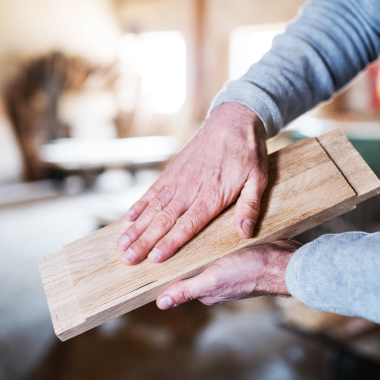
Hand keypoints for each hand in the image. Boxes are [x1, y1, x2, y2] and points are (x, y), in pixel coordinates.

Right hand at [117, 102, 267, 264]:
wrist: (233, 120)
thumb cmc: (248, 152)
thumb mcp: (258, 179)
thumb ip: (249, 207)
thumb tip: (245, 233)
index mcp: (211, 196)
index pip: (187, 225)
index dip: (170, 242)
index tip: (154, 258)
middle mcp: (190, 190)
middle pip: (163, 221)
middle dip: (144, 241)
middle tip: (127, 259)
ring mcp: (178, 179)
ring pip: (153, 208)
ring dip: (136, 227)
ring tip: (121, 245)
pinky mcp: (173, 170)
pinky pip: (153, 190)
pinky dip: (139, 204)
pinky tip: (128, 218)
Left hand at [155, 240, 300, 308]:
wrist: (285, 261)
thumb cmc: (251, 272)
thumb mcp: (214, 280)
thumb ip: (187, 290)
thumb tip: (161, 303)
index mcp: (205, 290)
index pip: (177, 280)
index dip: (164, 269)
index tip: (151, 254)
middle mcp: (214, 280)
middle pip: (188, 267)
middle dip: (177, 253)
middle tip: (164, 232)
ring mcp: (226, 267)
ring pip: (202, 255)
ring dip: (195, 244)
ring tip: (183, 225)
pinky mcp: (236, 254)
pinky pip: (217, 246)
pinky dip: (211, 238)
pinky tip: (206, 226)